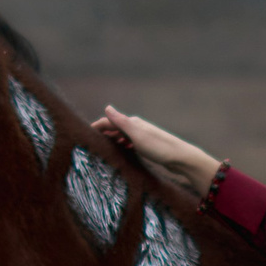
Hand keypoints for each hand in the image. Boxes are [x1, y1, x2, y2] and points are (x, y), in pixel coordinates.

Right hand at [94, 106, 222, 195]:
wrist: (181, 158)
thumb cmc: (159, 147)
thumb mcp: (137, 135)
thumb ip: (121, 122)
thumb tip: (107, 107)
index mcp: (133, 123)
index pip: (109, 121)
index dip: (96, 127)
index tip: (84, 134)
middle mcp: (137, 127)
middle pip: (115, 128)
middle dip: (103, 133)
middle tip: (89, 143)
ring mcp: (143, 136)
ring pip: (123, 136)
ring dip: (112, 140)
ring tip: (102, 148)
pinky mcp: (149, 146)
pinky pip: (130, 143)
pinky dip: (123, 146)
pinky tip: (122, 152)